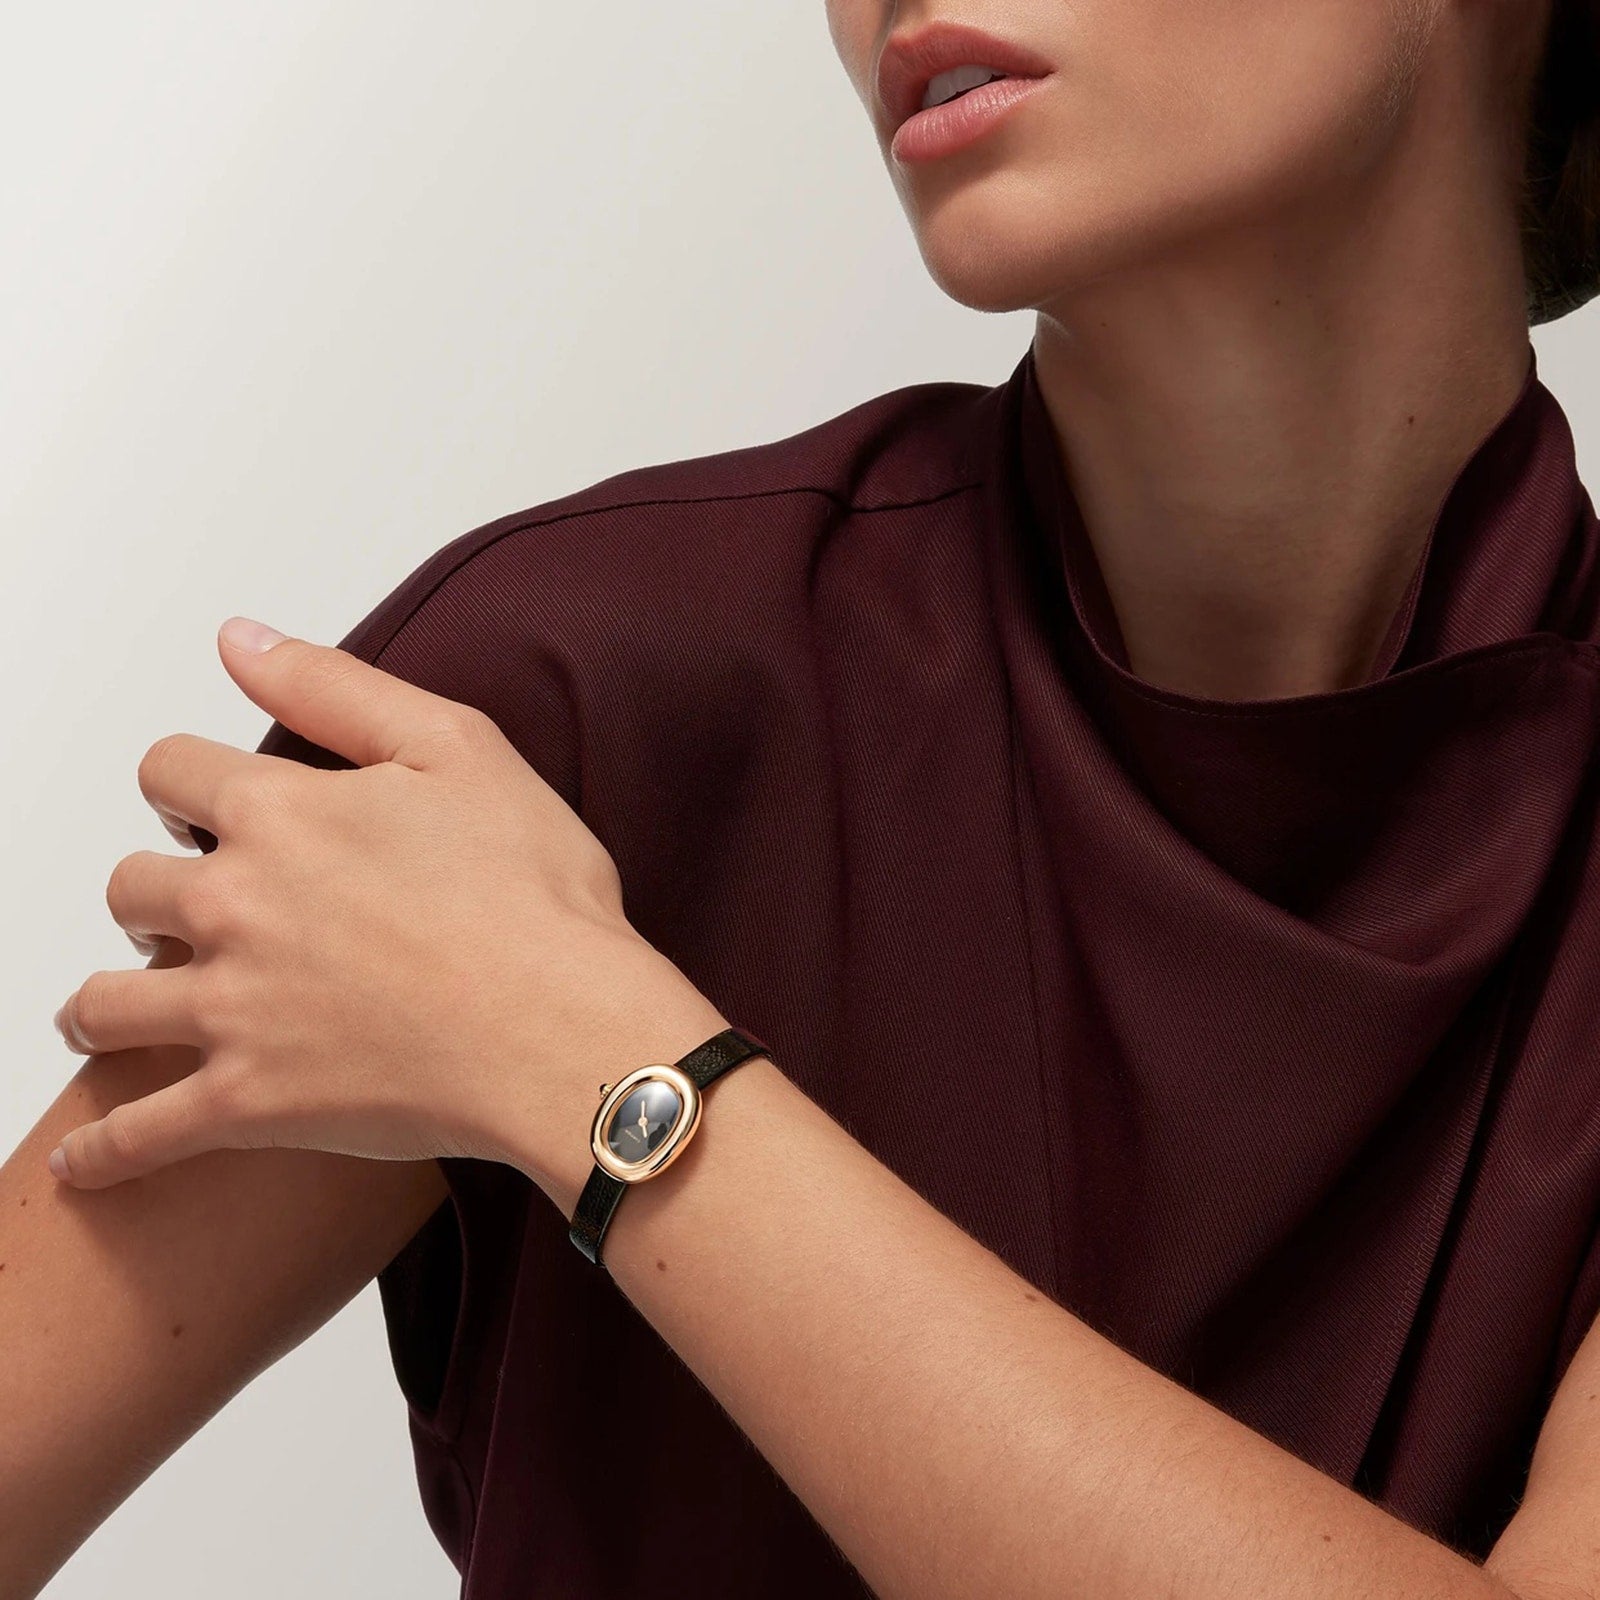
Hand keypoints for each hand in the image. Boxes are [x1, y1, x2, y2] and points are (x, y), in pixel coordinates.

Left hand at [47, 615, 729, 1206]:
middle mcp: (232, 906)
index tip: (206, 803)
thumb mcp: (458, 748)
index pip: (170, 771)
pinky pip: (139, 1134)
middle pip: (129, 885)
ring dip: (103, 1004)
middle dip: (155, 890)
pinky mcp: (248, 1105)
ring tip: (116, 1011)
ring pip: (105, 1004)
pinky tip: (82, 1160)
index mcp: (280, 816)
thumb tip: (240, 640)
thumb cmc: (535, 896)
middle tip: (195, 911)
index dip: (186, 780)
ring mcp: (231, 1011)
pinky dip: (104, 1151)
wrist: (565, 1029)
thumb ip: (336, 688)